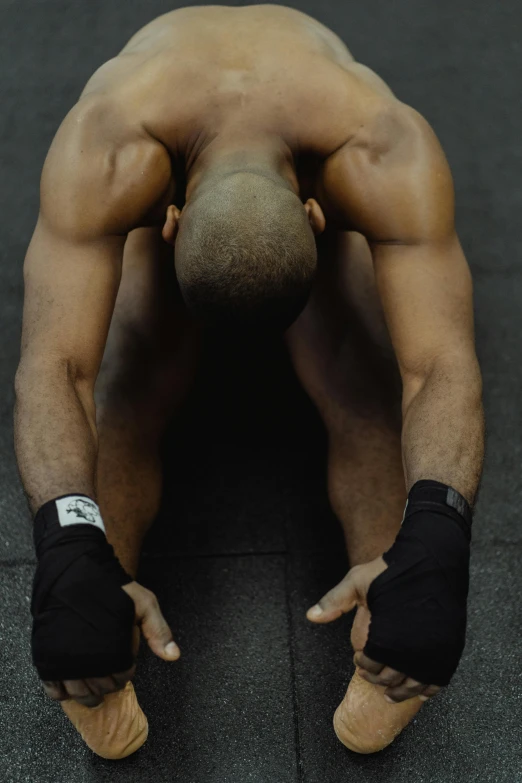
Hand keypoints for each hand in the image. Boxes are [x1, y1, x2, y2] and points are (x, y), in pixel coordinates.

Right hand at [41, 581, 179, 707]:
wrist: (76, 570)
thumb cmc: (112, 587)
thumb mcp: (144, 603)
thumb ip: (159, 631)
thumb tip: (174, 656)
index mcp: (112, 649)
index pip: (121, 678)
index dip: (125, 672)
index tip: (124, 663)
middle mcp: (87, 658)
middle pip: (100, 689)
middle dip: (108, 683)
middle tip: (109, 670)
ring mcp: (64, 659)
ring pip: (78, 693)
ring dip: (87, 692)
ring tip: (92, 682)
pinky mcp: (45, 656)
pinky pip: (52, 689)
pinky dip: (61, 691)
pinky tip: (69, 683)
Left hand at [307, 557, 440, 703]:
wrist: (431, 556)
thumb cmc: (393, 568)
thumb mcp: (357, 580)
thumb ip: (334, 601)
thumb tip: (311, 617)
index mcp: (386, 638)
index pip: (371, 666)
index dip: (363, 666)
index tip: (360, 662)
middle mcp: (410, 650)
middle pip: (391, 679)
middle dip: (379, 679)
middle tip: (373, 675)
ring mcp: (433, 651)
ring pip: (415, 685)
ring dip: (402, 691)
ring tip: (393, 693)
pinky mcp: (451, 648)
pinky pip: (439, 679)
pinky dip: (429, 688)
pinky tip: (422, 690)